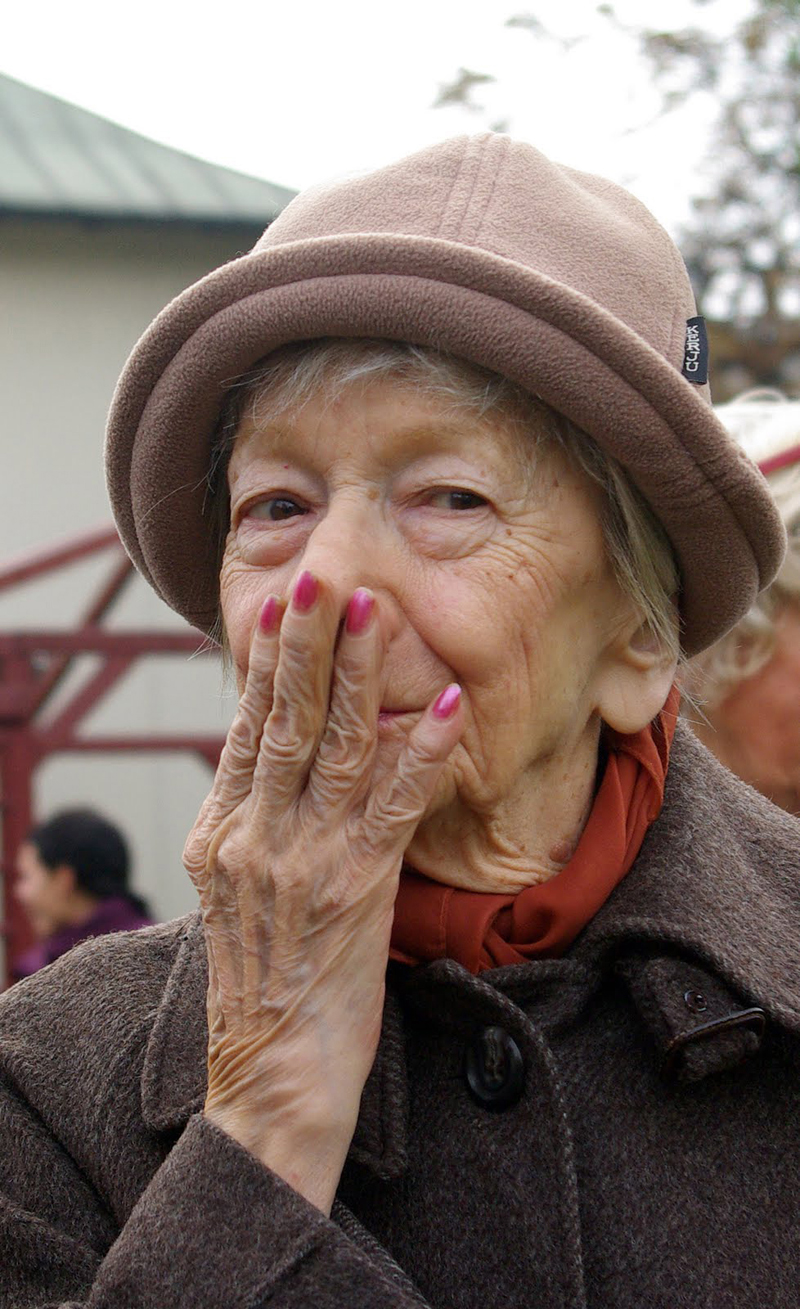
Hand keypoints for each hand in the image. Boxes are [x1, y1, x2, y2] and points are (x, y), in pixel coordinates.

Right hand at [183, 572, 461, 1213]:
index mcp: (222, 834)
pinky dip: (418, 751)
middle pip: (284, 720)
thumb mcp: (242, 897)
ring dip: (357, 673)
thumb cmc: (267, 988)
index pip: (246, 729)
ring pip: (332, 747)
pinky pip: (390, 805)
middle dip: (305, 643)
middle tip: (320, 576)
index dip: (267, 663)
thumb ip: (259, 828)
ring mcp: (299, 861)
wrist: (271, 1078)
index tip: (281, 605)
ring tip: (375, 610)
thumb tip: (282, 768)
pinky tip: (441, 706)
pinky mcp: (351, 891)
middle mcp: (252, 836)